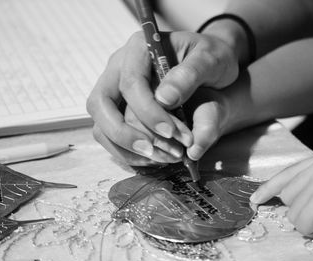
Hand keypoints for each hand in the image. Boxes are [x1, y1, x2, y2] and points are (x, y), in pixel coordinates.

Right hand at [86, 31, 237, 164]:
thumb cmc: (211, 59)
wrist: (211, 68)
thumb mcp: (210, 60)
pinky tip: (156, 159)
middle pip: (101, 104)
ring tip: (163, 158)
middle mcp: (120, 68)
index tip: (172, 132)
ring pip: (101, 124)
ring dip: (128, 148)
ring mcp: (116, 90)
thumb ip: (190, 74)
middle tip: (157, 152)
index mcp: (139, 48)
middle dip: (126, 134)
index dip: (148, 112)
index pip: (130, 83)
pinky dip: (129, 153)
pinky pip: (110, 136)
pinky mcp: (119, 110)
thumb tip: (164, 99)